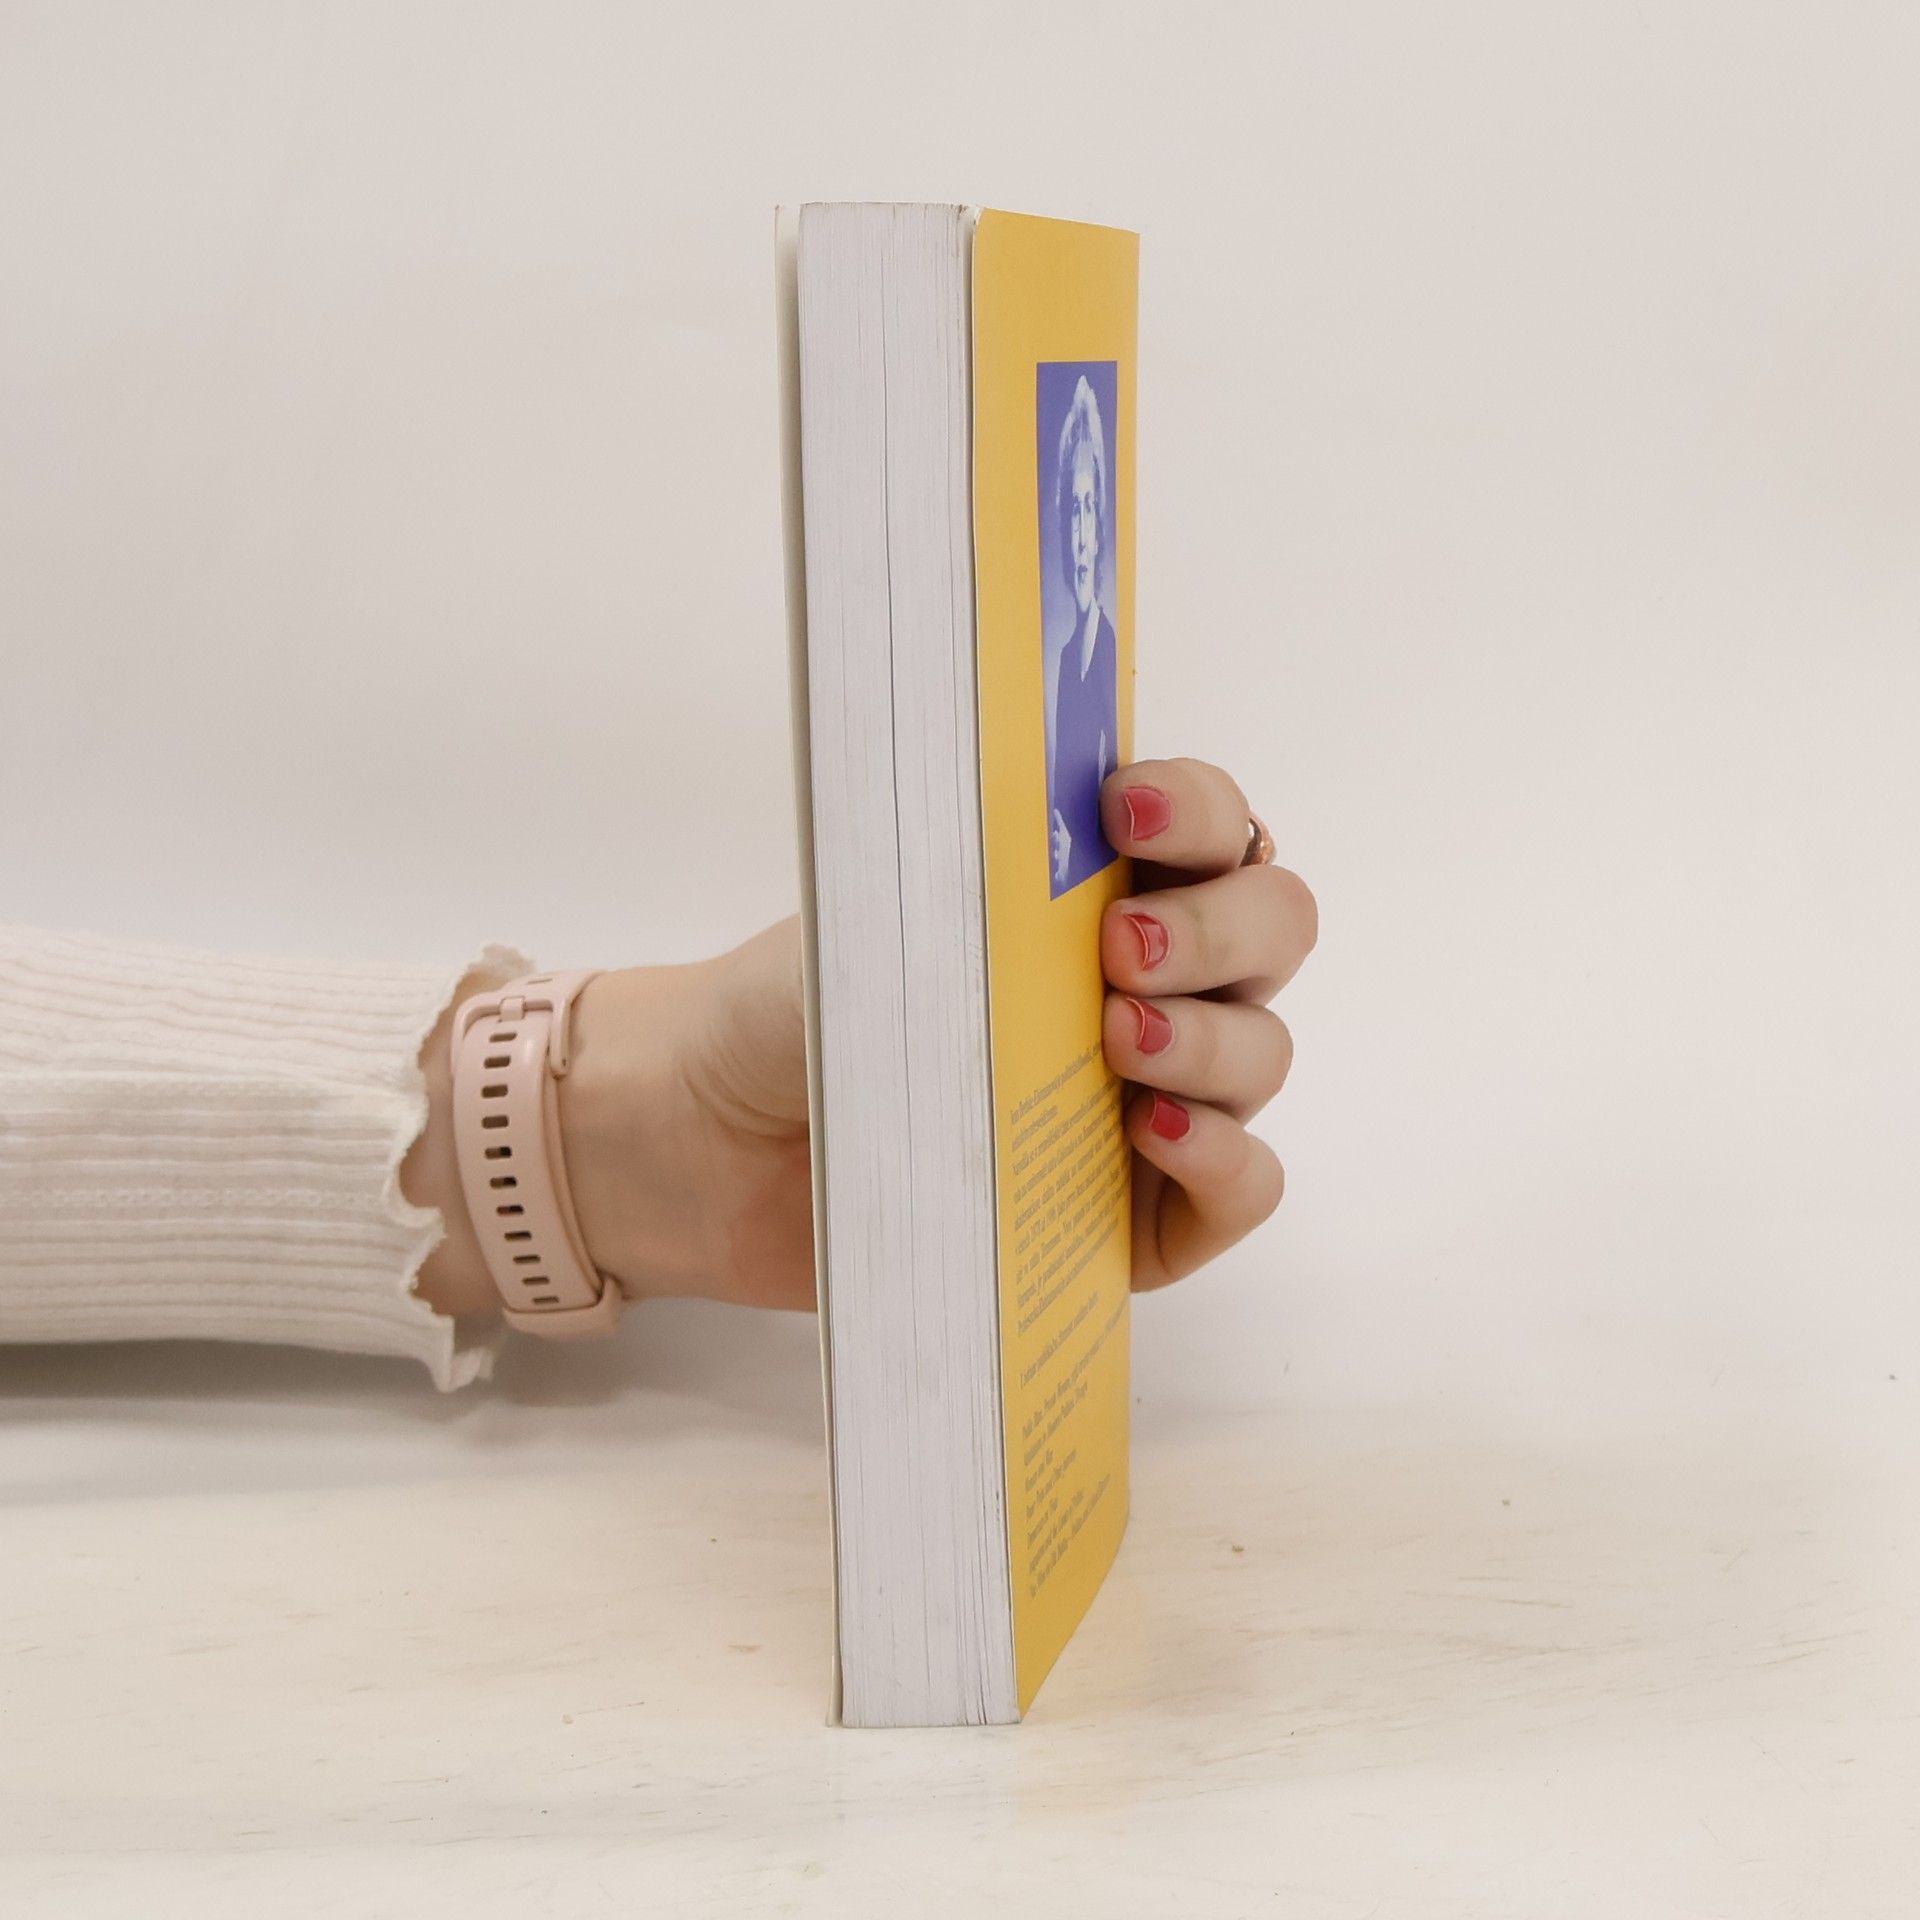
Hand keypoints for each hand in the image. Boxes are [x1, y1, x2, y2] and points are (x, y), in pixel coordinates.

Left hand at [424, 758, 1312, 1318]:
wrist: (698, 1141)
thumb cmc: (783, 1006)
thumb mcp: (878, 915)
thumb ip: (986, 888)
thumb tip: (1082, 861)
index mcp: (1091, 889)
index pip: (1212, 825)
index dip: (1198, 806)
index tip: (1125, 810)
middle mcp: (1142, 985)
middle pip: (1272, 932)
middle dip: (1221, 928)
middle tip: (1122, 947)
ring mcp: (1142, 1100)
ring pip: (1260, 1055)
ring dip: (1212, 1040)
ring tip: (1115, 1042)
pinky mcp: (1128, 1215)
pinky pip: (1242, 1189)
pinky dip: (1225, 1157)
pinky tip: (1151, 1133)